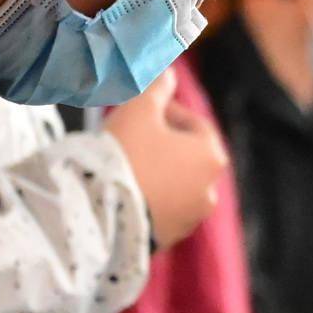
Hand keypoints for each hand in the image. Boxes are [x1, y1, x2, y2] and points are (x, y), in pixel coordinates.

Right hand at [105, 74, 227, 249]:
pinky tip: (120, 189)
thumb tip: (169, 74)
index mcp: (211, 157)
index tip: (144, 108)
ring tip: (123, 163)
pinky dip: (146, 197)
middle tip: (131, 133)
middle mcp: (209, 191)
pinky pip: (159, 209)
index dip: (169, 111)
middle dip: (162, 143)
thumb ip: (157, 88)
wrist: (100, 212)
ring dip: (155, 171)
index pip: (196, 125)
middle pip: (186, 157)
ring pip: (174, 185)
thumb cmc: (125, 154)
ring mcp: (190, 219)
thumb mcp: (139, 110)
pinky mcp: (167, 239)